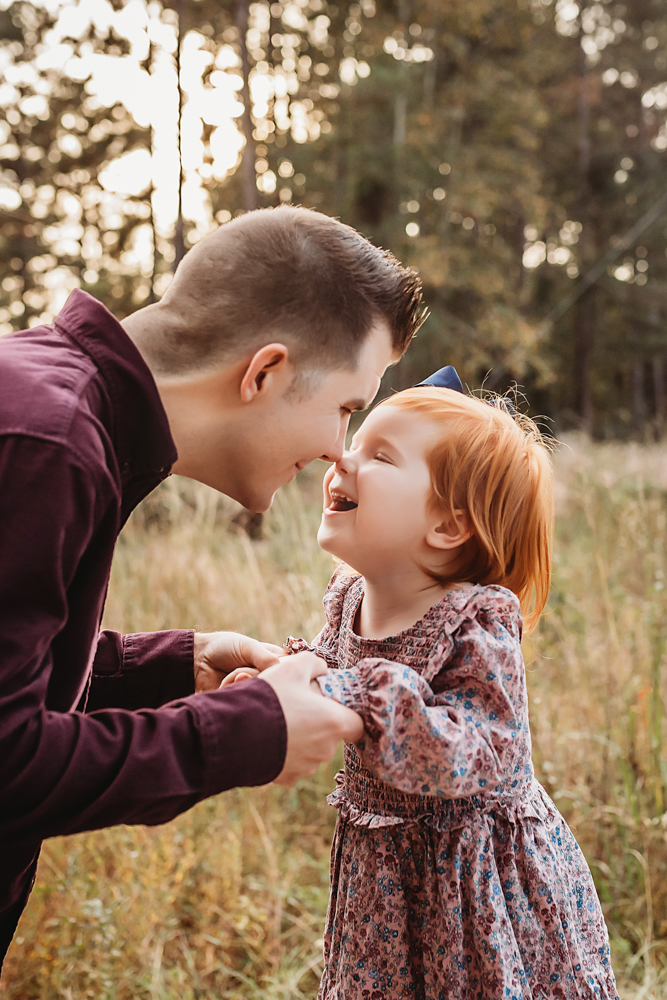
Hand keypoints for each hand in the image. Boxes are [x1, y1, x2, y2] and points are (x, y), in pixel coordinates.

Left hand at [193, 632, 284, 692]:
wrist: (196, 661)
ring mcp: (255, 690)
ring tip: (231, 675)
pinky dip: (234, 690)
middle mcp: (267, 676)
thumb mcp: (247, 647)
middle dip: (255, 675)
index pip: (288, 667)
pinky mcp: (243, 703)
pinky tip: (225, 684)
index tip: (266, 666)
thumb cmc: (223, 648)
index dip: (278, 669)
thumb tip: (281, 670)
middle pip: (274, 682)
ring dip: (242, 682)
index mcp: (273, 660)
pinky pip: (246, 701)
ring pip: (260, 692)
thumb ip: (266, 657)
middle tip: (241, 671)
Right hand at [257, 651, 364, 784]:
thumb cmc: (269, 696)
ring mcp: (306, 767)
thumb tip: (321, 670)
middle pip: (331, 735)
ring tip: (277, 719)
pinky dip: (283, 751)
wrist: (235, 732)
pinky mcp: (286, 778)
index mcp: (334, 723)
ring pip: (311, 749)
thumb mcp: (293, 666)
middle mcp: (325, 750)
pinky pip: (291, 762)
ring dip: (300, 736)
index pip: (358, 725)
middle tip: (297, 706)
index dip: (348, 714)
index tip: (333, 705)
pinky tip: (267, 737)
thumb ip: (315, 664)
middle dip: (318, 722)